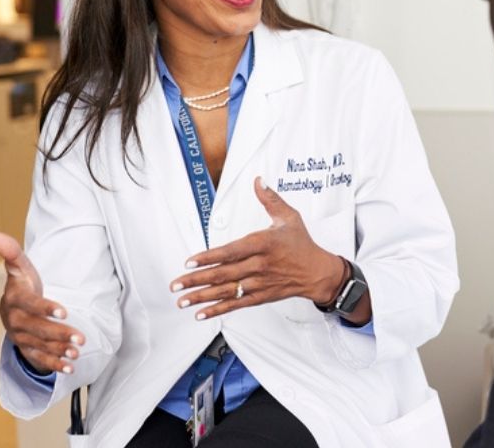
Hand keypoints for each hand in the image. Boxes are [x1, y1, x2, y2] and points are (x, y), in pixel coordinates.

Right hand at [0, 232, 84, 374]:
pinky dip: (54, 365)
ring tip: (78, 352)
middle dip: (59, 334)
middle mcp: (15, 321)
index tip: (64, 311)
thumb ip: (12, 253)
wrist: (15, 308)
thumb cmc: (23, 285)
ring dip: (59, 351)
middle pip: (37, 329)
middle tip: (81, 338)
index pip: (30, 305)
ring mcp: (20, 338)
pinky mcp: (27, 350)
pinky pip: (39, 359)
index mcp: (15, 300)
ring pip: (40, 346)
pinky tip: (71, 368)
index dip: (45, 308)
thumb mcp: (21, 268)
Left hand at [170, 177, 344, 320]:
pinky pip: (236, 304)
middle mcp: (260, 265)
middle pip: (223, 274)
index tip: (190, 262)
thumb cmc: (302, 244)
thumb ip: (270, 199)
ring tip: (182, 300)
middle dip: (196, 280)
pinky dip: (218, 309)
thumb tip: (258, 181)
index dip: (209, 257)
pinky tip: (202, 313)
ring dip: (202, 297)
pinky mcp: (261, 296)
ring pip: (226, 291)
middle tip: (176, 284)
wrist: (318, 272)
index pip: (231, 252)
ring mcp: (259, 283)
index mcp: (264, 244)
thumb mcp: (289, 217)